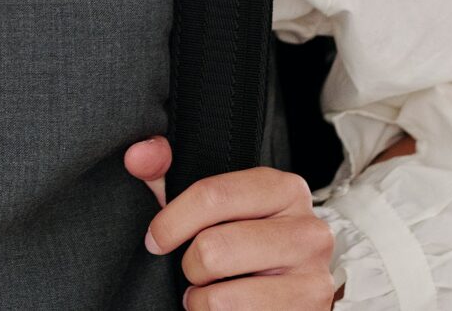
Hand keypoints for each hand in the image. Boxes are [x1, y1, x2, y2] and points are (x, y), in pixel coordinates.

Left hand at [125, 137, 337, 309]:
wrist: (292, 293)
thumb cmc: (244, 242)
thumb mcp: (211, 204)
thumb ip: (167, 172)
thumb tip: (138, 155)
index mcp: (284, 189)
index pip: (212, 194)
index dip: (171, 221)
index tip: (156, 240)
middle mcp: (308, 229)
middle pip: (214, 248)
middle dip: (191, 265)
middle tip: (197, 270)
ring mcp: (314, 276)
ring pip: (223, 296)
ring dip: (203, 299)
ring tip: (212, 292)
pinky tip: (231, 309)